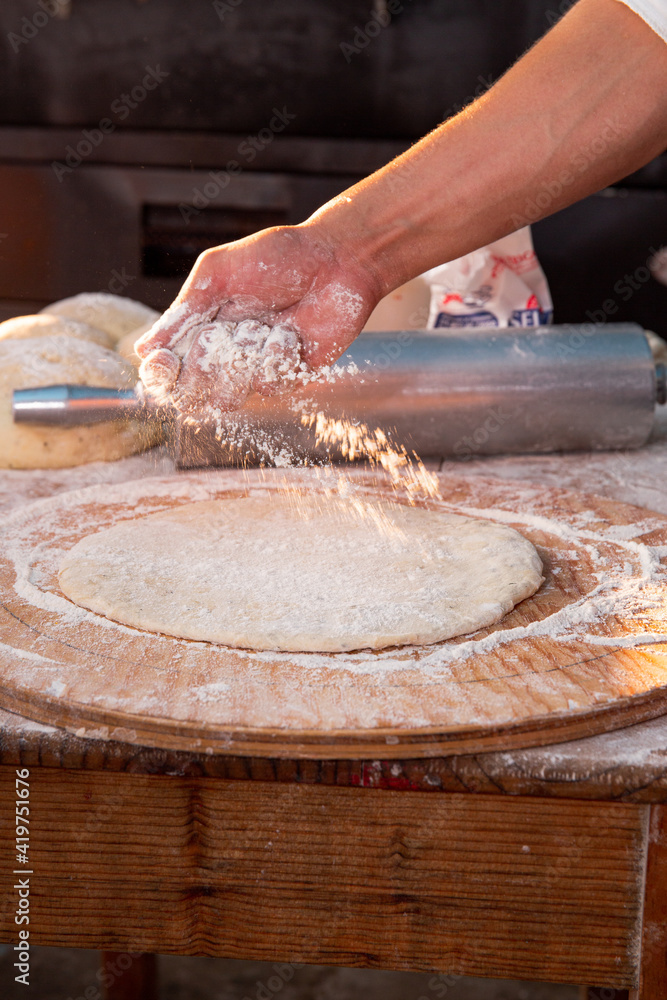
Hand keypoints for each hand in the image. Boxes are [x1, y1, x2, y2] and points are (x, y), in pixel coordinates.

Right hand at [135, 223, 380, 412]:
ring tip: (259, 327)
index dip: (160, 375)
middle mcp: (223, 356)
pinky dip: (275, 356)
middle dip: (200, 370)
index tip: (163, 363)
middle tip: (217, 338)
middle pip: (191, 395)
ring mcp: (255, 370)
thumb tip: (142, 349)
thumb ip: (185, 310)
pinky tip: (289, 333)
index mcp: (198, 329)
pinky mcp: (288, 377)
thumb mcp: (219, 271)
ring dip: (239, 361)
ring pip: (227, 397)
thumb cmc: (277, 257)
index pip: (166, 370)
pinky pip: (268, 386)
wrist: (335, 261)